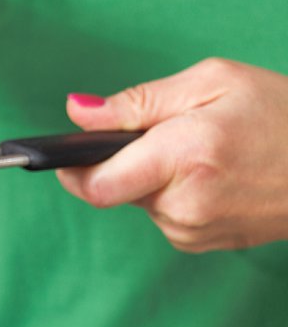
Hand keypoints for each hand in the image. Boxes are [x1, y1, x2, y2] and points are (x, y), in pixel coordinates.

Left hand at [58, 58, 287, 251]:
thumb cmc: (282, 114)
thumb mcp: (212, 83)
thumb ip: (136, 102)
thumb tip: (78, 112)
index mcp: (184, 157)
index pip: (97, 184)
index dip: (72, 170)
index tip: (61, 158)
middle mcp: (184, 203)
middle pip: (116, 189)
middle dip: (127, 163)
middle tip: (168, 137)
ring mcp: (193, 231)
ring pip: (141, 202)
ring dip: (155, 179)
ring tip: (203, 155)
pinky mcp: (201, 244)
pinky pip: (164, 216)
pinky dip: (175, 195)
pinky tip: (213, 178)